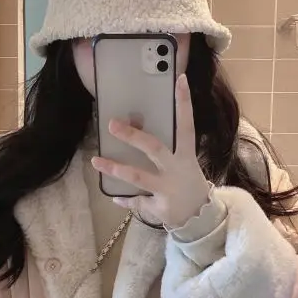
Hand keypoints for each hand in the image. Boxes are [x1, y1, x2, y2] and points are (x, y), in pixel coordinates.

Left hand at [92, 74, 210, 229]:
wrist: (201, 218)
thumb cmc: (188, 183)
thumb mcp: (183, 164)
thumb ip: (165, 149)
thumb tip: (137, 125)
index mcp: (186, 156)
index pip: (186, 126)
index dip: (184, 103)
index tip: (179, 80)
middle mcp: (176, 170)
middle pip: (153, 148)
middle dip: (132, 136)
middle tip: (111, 124)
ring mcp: (167, 189)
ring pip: (137, 177)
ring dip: (115, 169)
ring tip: (96, 161)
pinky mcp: (159, 207)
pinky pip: (137, 201)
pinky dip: (125, 199)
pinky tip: (115, 197)